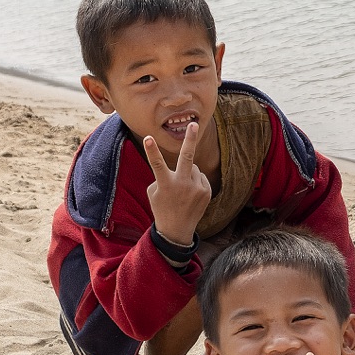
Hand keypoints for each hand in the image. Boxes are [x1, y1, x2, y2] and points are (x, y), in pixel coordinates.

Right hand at [144, 121, 210, 244]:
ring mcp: (196, 188)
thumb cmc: (162, 207)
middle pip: (187, 157)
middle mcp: (182, 185)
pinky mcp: (206, 192)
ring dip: (187, 173)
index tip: (148, 137)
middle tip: (193, 124)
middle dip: (189, 139)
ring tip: (183, 190)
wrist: (177, 230)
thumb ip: (165, 176)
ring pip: (193, 167)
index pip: (157, 164)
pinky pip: (200, 177)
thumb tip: (182, 167)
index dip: (152, 150)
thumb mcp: (155, 192)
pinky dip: (196, 181)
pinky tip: (191, 195)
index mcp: (165, 184)